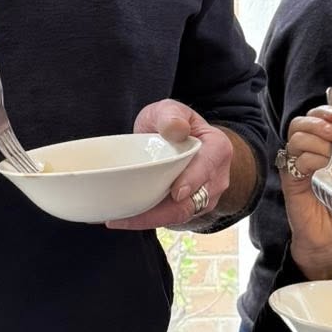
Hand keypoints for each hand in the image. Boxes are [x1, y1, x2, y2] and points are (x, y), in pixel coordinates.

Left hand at [108, 100, 234, 230]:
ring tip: (115, 219)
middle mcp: (215, 180)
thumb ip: (171, 115)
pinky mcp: (186, 210)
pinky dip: (145, 220)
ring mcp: (203, 198)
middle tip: (124, 216)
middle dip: (158, 214)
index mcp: (216, 151)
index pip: (207, 169)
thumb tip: (177, 130)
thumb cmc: (174, 124)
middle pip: (190, 203)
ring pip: (176, 216)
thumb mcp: (170, 110)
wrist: (176, 141)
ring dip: (146, 220)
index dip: (192, 181)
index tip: (175, 192)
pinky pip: (167, 219)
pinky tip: (120, 218)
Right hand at [279, 106, 331, 280]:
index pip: (311, 120)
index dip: (322, 111)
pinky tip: (331, 172)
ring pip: (296, 139)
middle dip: (318, 122)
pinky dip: (317, 160)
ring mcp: (294, 170)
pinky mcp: (290, 183)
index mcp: (317, 151)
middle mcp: (302, 157)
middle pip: (297, 124)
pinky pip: (297, 161)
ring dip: (320, 144)